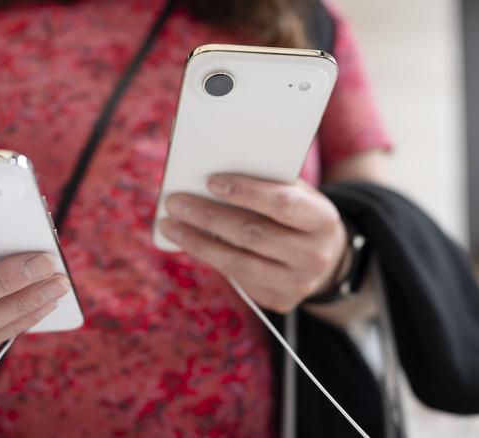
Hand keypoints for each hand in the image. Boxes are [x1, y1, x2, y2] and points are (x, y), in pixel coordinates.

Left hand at [158, 174, 348, 312]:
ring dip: (198, 242)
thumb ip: (267, 184)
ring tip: (170, 225)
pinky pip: (236, 278)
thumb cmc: (298, 215)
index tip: (211, 181)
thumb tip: (213, 175)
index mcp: (322, 220)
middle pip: (253, 234)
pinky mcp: (278, 300)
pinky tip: (188, 242)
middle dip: (209, 217)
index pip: (283, 204)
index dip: (246, 192)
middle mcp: (314, 255)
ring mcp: (297, 283)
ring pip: (239, 263)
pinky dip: (209, 258)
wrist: (326, 258)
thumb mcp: (297, 195)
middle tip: (176, 202)